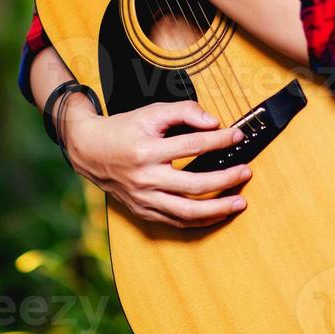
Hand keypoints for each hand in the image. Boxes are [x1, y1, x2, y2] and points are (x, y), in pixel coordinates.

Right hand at [62, 99, 251, 228]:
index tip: (237, 136)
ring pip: (187, 211)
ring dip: (217, 209)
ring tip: (239, 202)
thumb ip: (183, 112)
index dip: (219, 141)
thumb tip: (213, 122)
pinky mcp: (143, 211)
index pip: (192, 145)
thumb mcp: (151, 112)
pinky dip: (199, 221)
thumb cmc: (122, 129)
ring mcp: (143, 198)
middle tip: (246, 172)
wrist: (89, 150)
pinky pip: (175, 222)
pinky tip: (217, 214)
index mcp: (147, 150)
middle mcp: (145, 177)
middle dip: (225, 180)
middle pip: (194, 184)